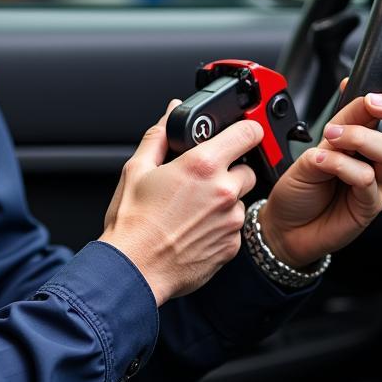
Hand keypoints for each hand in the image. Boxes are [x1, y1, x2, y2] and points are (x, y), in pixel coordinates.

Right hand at [100, 100, 259, 305]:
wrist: (133, 269)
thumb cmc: (133, 222)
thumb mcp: (137, 168)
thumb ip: (161, 135)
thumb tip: (172, 112)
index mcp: (202, 165)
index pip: (248, 133)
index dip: (247, 128)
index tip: (242, 131)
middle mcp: (223, 191)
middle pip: (247, 168)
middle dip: (230, 169)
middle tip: (201, 180)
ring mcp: (231, 221)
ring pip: (241, 199)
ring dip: (225, 199)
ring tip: (193, 208)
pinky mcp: (232, 246)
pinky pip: (234, 226)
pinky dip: (221, 225)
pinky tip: (195, 228)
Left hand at [258, 87, 381, 268]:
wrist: (284, 227)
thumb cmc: (298, 190)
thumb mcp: (312, 149)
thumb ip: (336, 126)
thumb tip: (347, 89)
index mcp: (362, 144)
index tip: (370, 93)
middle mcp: (373, 163)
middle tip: (369, 104)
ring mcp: (374, 185)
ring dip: (358, 137)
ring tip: (331, 138)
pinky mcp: (368, 206)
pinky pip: (365, 179)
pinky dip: (341, 164)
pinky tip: (321, 162)